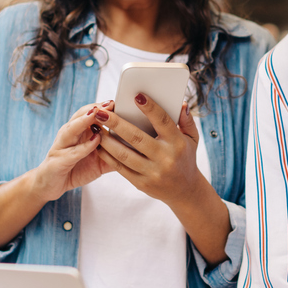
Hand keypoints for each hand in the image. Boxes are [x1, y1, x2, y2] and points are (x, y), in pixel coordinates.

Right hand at [0, 101, 114, 248]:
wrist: (49, 185)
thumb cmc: (75, 168)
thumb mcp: (99, 161)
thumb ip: (115, 154)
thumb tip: (138, 150)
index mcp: (79, 132)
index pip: (91, 113)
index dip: (104, 107)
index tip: (120, 100)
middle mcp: (69, 134)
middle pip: (81, 116)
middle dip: (96, 108)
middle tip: (111, 103)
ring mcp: (62, 146)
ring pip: (72, 129)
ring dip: (85, 120)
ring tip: (97, 113)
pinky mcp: (58, 161)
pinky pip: (72, 152)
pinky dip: (83, 146)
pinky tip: (94, 141)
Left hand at [91, 93, 228, 262]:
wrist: (184, 191)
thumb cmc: (186, 158)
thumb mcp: (192, 139)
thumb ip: (187, 121)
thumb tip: (180, 104)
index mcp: (177, 144)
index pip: (163, 122)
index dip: (150, 108)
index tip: (137, 96)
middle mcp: (165, 158)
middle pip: (136, 137)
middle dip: (116, 123)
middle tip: (101, 111)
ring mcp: (152, 172)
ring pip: (123, 154)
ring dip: (106, 139)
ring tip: (95, 127)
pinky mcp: (141, 183)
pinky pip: (120, 168)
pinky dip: (107, 155)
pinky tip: (98, 144)